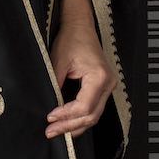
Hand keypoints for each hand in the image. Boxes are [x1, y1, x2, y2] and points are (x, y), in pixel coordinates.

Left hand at [45, 0, 115, 140]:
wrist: (80, 26)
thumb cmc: (71, 39)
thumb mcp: (58, 62)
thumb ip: (55, 85)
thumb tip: (49, 106)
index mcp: (99, 77)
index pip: (84, 106)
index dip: (66, 116)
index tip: (50, 117)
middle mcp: (108, 84)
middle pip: (91, 115)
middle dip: (70, 126)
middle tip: (51, 132)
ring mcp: (108, 86)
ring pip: (93, 115)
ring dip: (75, 125)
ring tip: (56, 131)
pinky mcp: (103, 87)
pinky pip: (93, 108)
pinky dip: (80, 117)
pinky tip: (67, 123)